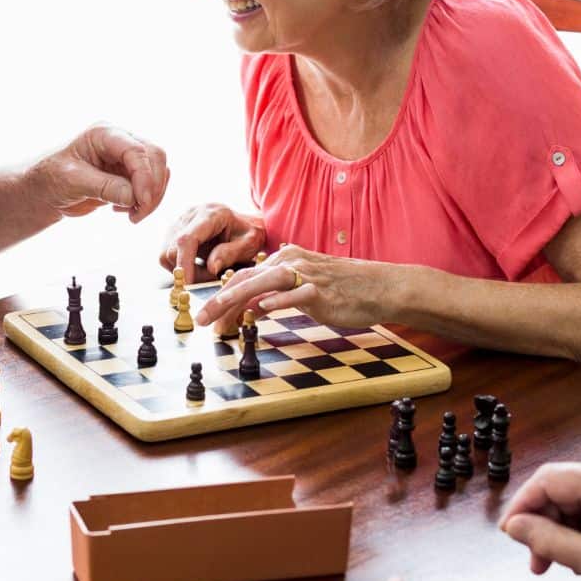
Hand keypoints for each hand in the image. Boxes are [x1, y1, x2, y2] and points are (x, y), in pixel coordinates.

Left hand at [32, 123, 169, 223]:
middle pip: (155, 157)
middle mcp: (119, 141)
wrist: (45, 191)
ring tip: (132, 215)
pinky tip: (125, 211)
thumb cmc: (50, 179)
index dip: (145, 176)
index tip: (142, 201)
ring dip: (152, 197)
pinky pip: (151, 185)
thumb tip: (134, 196)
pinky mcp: (129, 175)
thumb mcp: (73, 182)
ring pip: (158, 172)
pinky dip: (146, 201)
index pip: (136, 150)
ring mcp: (126, 157)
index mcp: (104, 134)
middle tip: (138, 213)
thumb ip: (105, 187)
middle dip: (153, 188)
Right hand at [159, 203, 266, 279]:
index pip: (187, 239)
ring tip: (207, 272)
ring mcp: (179, 222)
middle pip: (172, 249)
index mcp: (210, 214)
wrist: (244, 223)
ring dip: (184, 270)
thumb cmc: (248, 233)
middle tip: (210, 278)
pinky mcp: (174, 231)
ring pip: (166, 254)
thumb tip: (211, 268)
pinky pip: (168, 255)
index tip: (188, 285)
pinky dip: (181, 266)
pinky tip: (199, 266)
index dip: (184, 263)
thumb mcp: (249, 244)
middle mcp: (190, 215)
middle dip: (188, 271)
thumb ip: (230, 254)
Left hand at [195, 245, 400, 330]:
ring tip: (219, 316)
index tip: (207, 315)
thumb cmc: (342, 290)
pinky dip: (276, 301)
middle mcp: (290, 262)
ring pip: (262, 283)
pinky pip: (294, 294)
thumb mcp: (302, 290)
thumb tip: (249, 310)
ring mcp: (306, 275)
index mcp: (284, 260)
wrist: (378, 287)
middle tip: (201, 320)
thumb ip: (275, 297)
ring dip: (236, 300)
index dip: (221, 295)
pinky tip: (260, 309)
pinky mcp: (321, 291)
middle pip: (245, 279)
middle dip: (219, 300)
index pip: (244, 276)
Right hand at [499, 460, 580, 580]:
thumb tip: (515, 527)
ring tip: (555, 562)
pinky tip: (578, 554)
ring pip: (574, 498)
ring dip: (559, 528)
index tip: (512, 533)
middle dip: (541, 522)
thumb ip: (548, 540)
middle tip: (534, 558)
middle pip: (559, 488)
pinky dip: (579, 527)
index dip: (523, 506)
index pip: (547, 480)